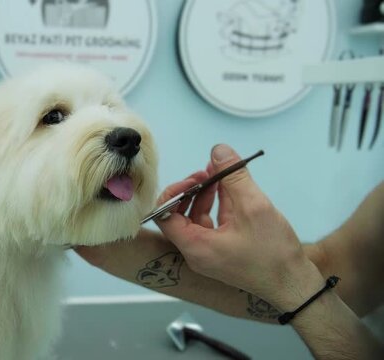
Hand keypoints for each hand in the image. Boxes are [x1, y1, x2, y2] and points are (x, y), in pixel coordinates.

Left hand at [157, 144, 324, 311]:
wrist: (295, 286)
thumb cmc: (273, 254)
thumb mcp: (254, 207)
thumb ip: (234, 176)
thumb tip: (218, 150)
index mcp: (194, 246)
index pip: (163, 216)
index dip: (174, 192)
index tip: (194, 179)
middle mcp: (196, 252)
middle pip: (179, 215)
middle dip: (192, 190)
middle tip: (208, 172)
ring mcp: (209, 253)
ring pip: (197, 218)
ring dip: (205, 195)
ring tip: (220, 175)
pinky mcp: (223, 252)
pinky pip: (212, 224)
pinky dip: (218, 206)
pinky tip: (230, 190)